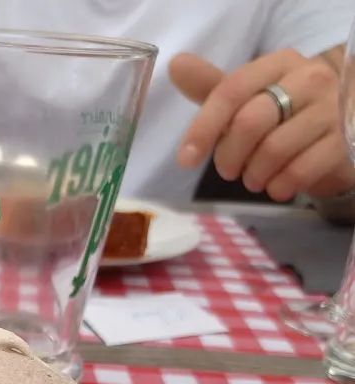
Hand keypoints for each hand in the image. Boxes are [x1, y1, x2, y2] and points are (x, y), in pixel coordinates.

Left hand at [169, 50, 354, 201]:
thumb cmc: (284, 117)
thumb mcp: (249, 100)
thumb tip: (176, 65)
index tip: (185, 158)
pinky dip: (278, 187)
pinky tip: (276, 186)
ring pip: (273, 151)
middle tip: (229, 171)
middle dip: (228, 157)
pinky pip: (297, 172)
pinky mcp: (341, 144)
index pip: (232, 90)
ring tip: (254, 178)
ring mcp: (330, 111)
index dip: (203, 127)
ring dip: (253, 176)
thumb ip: (214, 88)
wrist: (337, 134)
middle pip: (250, 122)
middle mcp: (308, 79)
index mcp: (279, 64)